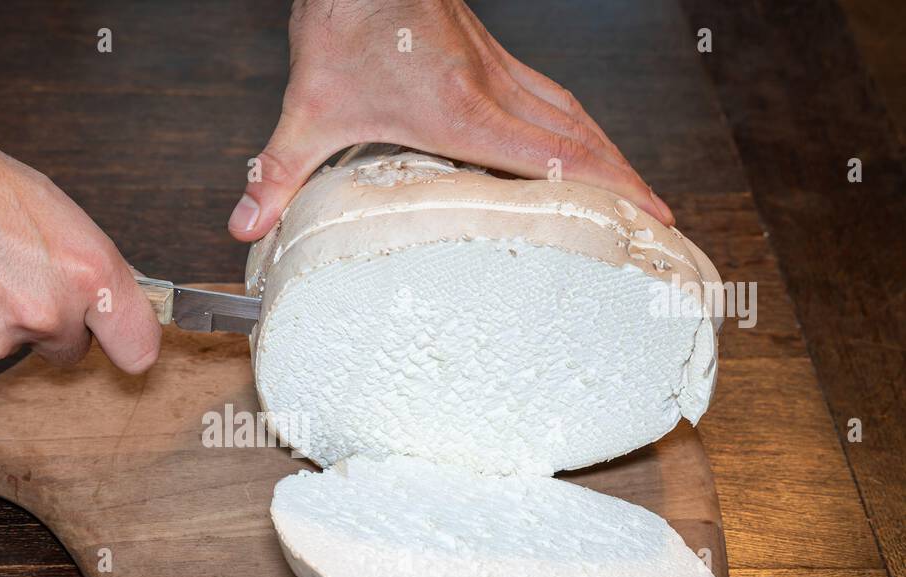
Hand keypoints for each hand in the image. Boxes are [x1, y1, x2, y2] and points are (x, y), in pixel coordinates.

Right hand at [0, 105, 159, 371]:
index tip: (120, 339)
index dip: (128, 343)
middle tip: (18, 278)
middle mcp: (47, 313)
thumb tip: (107, 297)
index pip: (138, 348)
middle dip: (54, 326)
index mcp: (85, 272)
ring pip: (14, 348)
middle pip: (70, 349)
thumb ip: (86, 264)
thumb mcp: (52, 207)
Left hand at [229, 0, 672, 241]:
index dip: (603, 192)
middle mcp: (492, 87)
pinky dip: (579, 125)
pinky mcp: (489, 55)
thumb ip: (278, 171)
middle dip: (625, 181)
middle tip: (661, 220)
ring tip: (637, 190)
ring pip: (573, 111)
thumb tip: (245, 224)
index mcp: (460, 110)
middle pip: (580, 136)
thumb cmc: (342, 22)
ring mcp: (496, 67)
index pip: (550, 158)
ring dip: (609, 151)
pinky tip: (579, 144)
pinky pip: (552, 94)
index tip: (645, 218)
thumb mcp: (306, 106)